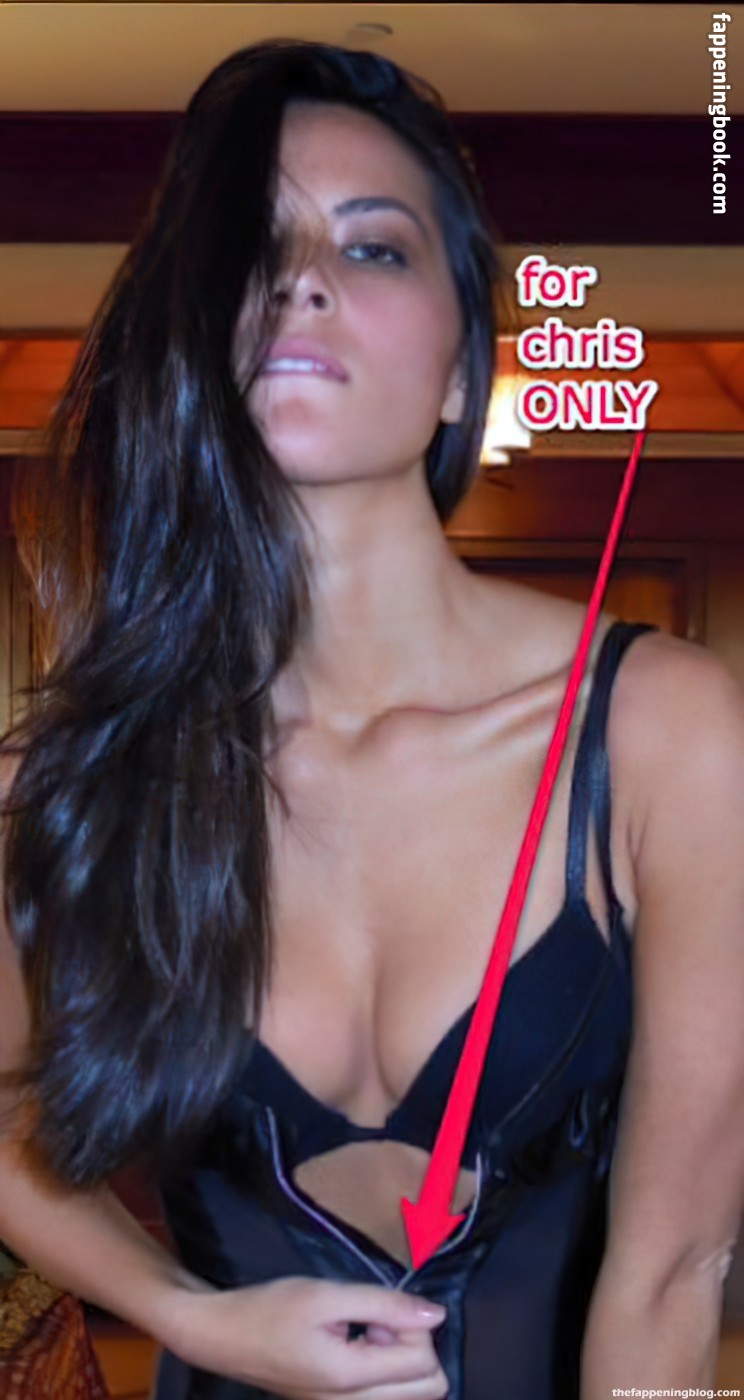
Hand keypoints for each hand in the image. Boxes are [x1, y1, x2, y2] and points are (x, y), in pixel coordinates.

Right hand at [168, 1275, 448, 1398]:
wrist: (223, 1337)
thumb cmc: (270, 1310)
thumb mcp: (325, 1295)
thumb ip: (383, 1304)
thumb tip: (435, 1315)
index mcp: (351, 1379)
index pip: (425, 1364)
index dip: (413, 1327)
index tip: (378, 1310)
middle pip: (431, 1388)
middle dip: (414, 1347)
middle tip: (376, 1324)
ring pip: (414, 1396)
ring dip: (401, 1361)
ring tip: (366, 1334)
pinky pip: (388, 1398)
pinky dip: (386, 1372)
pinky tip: (356, 1347)